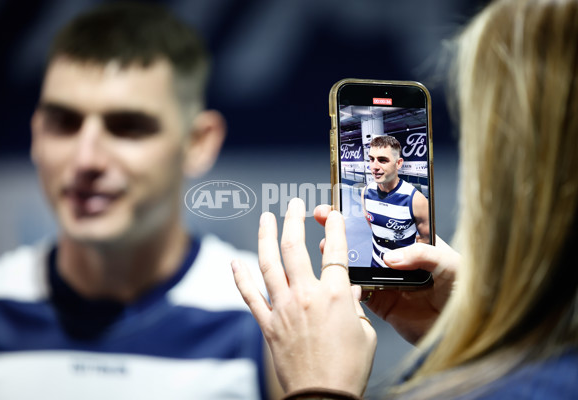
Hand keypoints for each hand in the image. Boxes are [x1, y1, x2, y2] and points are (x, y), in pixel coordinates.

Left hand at [232, 199, 376, 395]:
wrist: (323, 398)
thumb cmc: (348, 369)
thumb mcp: (365, 333)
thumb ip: (356, 306)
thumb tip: (352, 289)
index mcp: (336, 295)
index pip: (335, 251)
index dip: (334, 228)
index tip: (332, 214)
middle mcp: (306, 296)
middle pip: (295, 248)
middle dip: (293, 220)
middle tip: (293, 204)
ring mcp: (283, 308)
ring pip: (269, 264)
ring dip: (266, 237)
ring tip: (265, 218)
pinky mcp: (267, 324)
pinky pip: (249, 296)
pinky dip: (240, 277)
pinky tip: (235, 261)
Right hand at [314, 204, 459, 343]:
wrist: (463, 331)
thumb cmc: (466, 292)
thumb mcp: (449, 263)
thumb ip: (422, 255)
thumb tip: (391, 257)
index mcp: (414, 243)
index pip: (386, 221)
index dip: (365, 211)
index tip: (345, 202)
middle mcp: (398, 260)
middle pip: (366, 240)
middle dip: (343, 228)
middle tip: (325, 216)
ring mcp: (387, 281)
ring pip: (357, 264)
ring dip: (339, 255)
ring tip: (326, 246)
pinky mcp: (382, 303)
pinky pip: (359, 292)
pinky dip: (346, 285)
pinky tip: (337, 276)